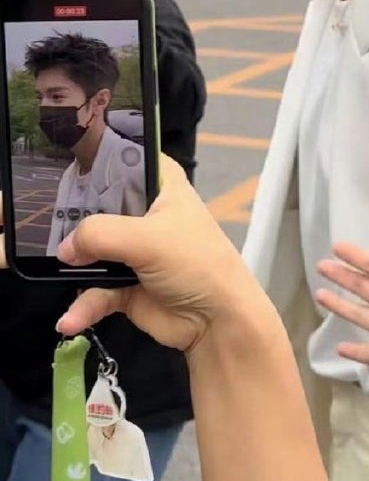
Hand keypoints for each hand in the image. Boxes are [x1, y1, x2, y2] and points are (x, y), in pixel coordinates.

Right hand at [55, 155, 277, 356]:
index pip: (123, 158)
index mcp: (160, 185)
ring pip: (90, 250)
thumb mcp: (148, 238)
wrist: (217, 322)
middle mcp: (144, 213)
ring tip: (49, 273)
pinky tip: (70, 320)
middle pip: (97, 206)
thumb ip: (100, 234)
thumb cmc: (194, 262)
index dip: (93, 160)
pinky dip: (83, 305)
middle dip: (69, 218)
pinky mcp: (125, 285)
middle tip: (38, 224)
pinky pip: (94, 291)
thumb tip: (64, 249)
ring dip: (71, 265)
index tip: (58, 162)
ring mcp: (132, 250)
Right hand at [316, 246, 368, 410]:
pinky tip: (338, 345)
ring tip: (319, 294)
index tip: (337, 246)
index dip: (358, 257)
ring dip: (340, 306)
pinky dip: (354, 350)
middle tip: (321, 265)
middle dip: (343, 276)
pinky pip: (368, 354)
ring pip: (360, 316)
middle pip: (364, 288)